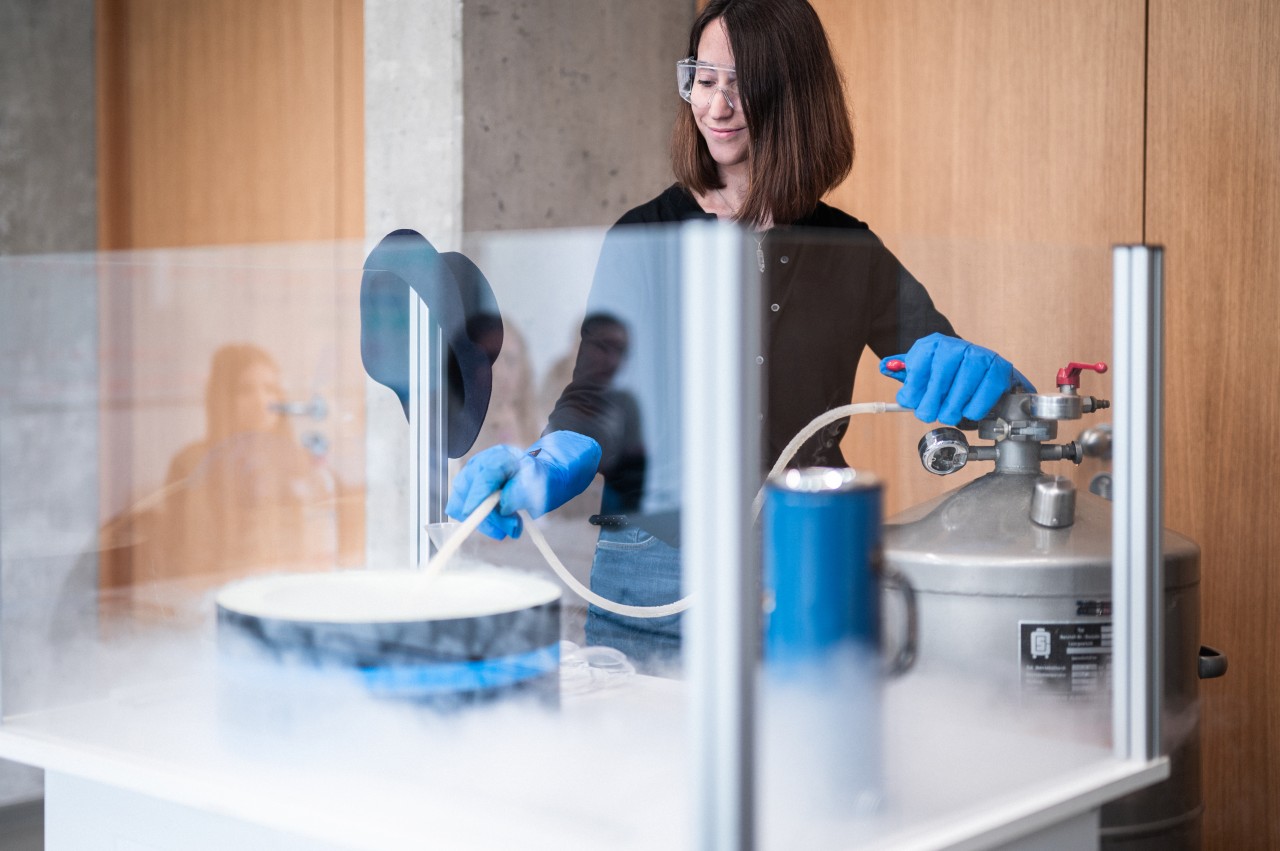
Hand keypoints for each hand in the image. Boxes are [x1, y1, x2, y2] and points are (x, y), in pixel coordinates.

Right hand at [445, 431, 601, 538]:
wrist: (546, 477)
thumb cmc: (544, 479)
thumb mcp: (538, 486)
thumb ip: (519, 494)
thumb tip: (502, 506)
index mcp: (499, 458)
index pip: (481, 478)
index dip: (477, 499)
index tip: (478, 518)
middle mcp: (481, 464)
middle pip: (466, 492)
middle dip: (485, 516)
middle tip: (512, 529)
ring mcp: (474, 477)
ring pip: (462, 504)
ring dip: (487, 521)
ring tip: (513, 525)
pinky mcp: (472, 490)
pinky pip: (466, 509)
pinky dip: (483, 520)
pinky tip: (503, 521)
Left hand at [879, 333, 1033, 424]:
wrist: (982, 372)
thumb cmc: (947, 376)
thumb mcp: (922, 371)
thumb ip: (903, 371)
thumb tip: (886, 366)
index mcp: (934, 344)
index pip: (919, 364)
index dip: (914, 387)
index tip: (910, 402)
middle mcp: (957, 346)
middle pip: (940, 378)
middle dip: (931, 402)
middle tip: (927, 414)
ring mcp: (980, 356)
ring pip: (961, 388)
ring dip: (951, 409)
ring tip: (948, 414)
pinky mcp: (999, 369)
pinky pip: (983, 395)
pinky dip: (973, 409)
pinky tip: (967, 410)